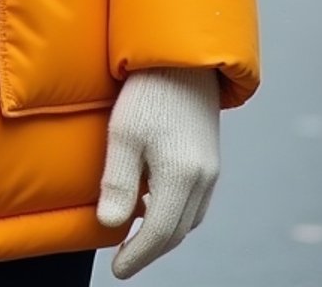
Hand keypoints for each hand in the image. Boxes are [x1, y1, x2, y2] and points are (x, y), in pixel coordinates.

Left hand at [97, 68, 219, 278]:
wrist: (182, 56)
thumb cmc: (147, 91)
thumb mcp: (123, 134)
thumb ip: (118, 183)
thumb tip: (111, 225)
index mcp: (181, 177)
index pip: (160, 234)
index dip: (137, 256)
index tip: (117, 270)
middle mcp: (203, 179)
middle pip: (177, 231)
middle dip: (150, 249)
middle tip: (123, 257)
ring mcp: (211, 168)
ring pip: (189, 217)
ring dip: (164, 230)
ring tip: (134, 230)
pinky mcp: (210, 155)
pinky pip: (195, 199)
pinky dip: (175, 210)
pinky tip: (153, 200)